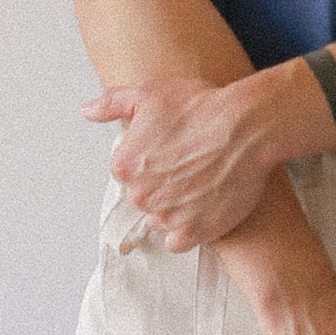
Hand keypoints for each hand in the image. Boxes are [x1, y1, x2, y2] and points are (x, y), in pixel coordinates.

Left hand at [86, 75, 269, 248]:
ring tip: (202, 184)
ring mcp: (166, 216)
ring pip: (161, 219)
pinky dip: (189, 229)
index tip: (172, 150)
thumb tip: (88, 111)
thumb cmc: (203, 107)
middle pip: (144, 197)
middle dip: (163, 185)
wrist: (247, 126)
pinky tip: (204, 207)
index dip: (152, 161)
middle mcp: (140, 195)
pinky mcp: (193, 232)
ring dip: (176, 208)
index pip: (129, 172)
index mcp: (124, 165)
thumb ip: (112, 103)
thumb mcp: (151, 92)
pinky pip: (179, 242)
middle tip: (190, 165)